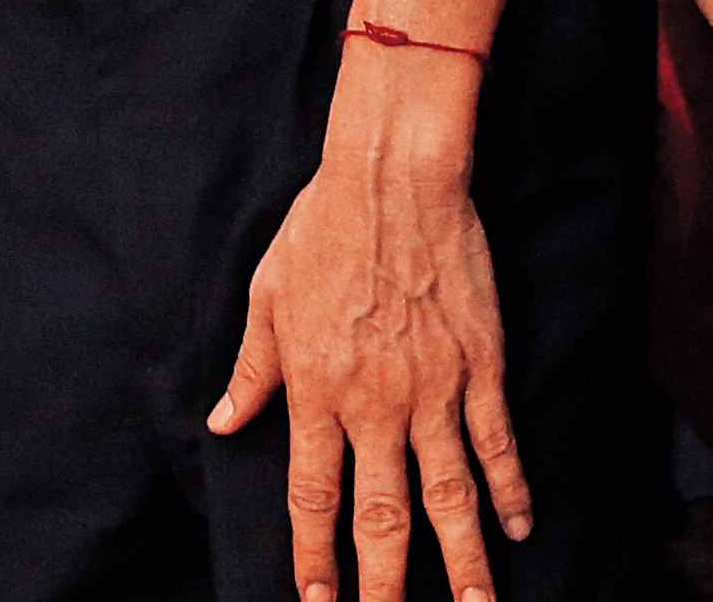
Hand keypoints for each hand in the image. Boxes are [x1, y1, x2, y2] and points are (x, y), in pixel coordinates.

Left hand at [209, 56, 525, 601]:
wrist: (391, 182)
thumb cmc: (320, 230)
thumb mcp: (266, 295)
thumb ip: (252, 367)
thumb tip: (225, 420)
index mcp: (314, 385)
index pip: (312, 490)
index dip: (313, 550)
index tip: (316, 598)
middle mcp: (374, 401)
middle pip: (383, 512)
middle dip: (385, 579)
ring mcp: (433, 389)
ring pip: (449, 494)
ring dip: (463, 560)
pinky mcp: (480, 369)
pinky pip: (498, 444)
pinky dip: (510, 491)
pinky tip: (516, 528)